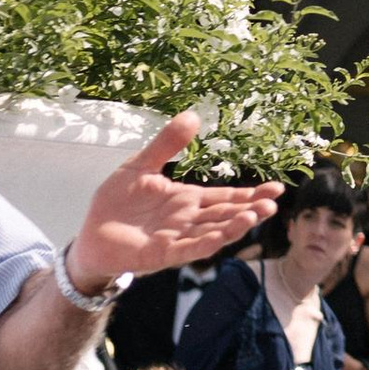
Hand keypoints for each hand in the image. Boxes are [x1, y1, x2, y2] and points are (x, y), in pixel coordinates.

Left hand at [70, 115, 277, 293]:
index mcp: (187, 199)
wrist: (91, 234)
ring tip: (256, 214)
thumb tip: (193, 114)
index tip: (277, 187)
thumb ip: (166, 144)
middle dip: (250, 209)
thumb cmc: (116, 202)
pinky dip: (207, 242)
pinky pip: (189, 248)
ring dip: (235, 225)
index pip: (226, 197)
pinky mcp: (163, 254)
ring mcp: (178, 238)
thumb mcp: (140, 166)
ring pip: (214, 232)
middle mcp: (189, 220)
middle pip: (226, 214)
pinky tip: (223, 235)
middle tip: (273, 202)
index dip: (250, 193)